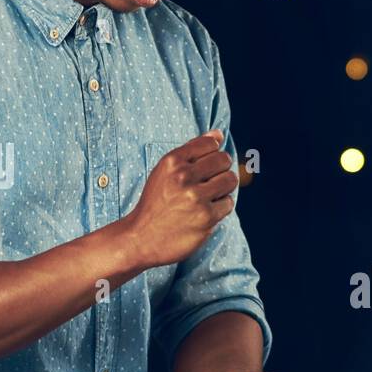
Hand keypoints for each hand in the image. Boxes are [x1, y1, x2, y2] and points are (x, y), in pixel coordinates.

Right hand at [123, 129, 237, 268]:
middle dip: (222, 170)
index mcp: (172, 161)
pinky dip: (221, 207)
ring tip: (210, 196)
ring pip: (230, 180)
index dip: (213, 153)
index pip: (210, 143)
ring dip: (224, 188)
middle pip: (223, 160)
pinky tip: (206, 211)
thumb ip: (191, 151)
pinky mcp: (206, 217)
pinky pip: (228, 203)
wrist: (141, 237)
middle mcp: (183, 176)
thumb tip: (218, 134)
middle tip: (210, 182)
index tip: (206, 165)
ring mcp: (196, 197)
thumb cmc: (156, 202)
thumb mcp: (165, 171)